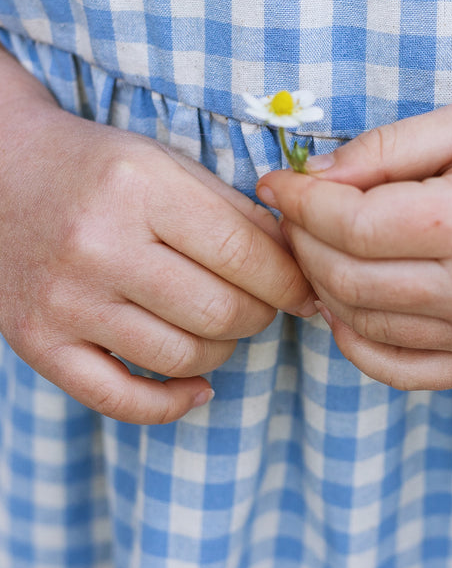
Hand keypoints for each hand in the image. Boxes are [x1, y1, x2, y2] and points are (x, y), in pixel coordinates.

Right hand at [0, 88, 315, 422]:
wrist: (0, 173)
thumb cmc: (97, 167)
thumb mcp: (167, 164)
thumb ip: (233, 212)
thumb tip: (298, 265)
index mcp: (138, 188)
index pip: (243, 252)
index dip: (289, 280)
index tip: (304, 290)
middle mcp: (97, 246)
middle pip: (219, 312)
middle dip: (261, 315)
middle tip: (263, 306)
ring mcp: (63, 301)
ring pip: (180, 357)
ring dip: (223, 352)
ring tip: (223, 328)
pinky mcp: (37, 343)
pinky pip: (120, 400)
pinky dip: (172, 403)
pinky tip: (198, 387)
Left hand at [257, 99, 451, 389]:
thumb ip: (385, 148)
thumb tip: (309, 178)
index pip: (351, 227)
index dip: (300, 203)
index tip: (278, 181)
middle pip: (347, 279)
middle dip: (303, 241)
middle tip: (297, 210)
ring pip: (364, 326)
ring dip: (324, 285)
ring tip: (322, 245)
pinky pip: (401, 370)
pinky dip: (358, 341)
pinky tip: (348, 303)